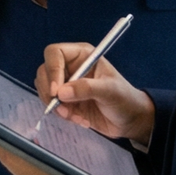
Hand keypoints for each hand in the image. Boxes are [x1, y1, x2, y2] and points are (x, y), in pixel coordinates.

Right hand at [34, 42, 156, 143]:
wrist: (130, 121)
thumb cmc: (125, 99)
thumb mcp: (110, 91)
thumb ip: (86, 89)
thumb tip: (61, 93)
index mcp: (81, 56)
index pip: (55, 53)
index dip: (52, 70)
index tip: (56, 91)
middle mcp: (70, 67)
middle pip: (45, 71)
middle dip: (49, 91)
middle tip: (61, 108)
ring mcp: (67, 84)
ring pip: (45, 89)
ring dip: (56, 106)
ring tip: (74, 116)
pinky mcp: (66, 100)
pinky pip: (53, 105)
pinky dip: (62, 114)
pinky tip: (80, 120)